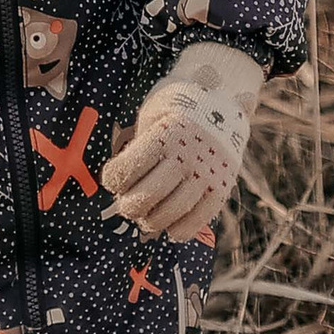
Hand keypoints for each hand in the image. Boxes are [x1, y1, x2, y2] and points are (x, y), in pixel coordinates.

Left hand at [105, 48, 260, 239]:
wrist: (223, 103)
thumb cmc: (178, 109)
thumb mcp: (153, 114)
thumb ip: (137, 144)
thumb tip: (118, 178)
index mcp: (165, 134)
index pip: (129, 168)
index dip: (113, 180)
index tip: (110, 181)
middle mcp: (187, 156)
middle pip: (148, 195)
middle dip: (129, 206)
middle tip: (124, 205)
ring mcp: (206, 175)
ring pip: (171, 212)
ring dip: (151, 221)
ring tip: (144, 217)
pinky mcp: (221, 190)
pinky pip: (198, 221)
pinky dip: (179, 230)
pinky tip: (168, 227)